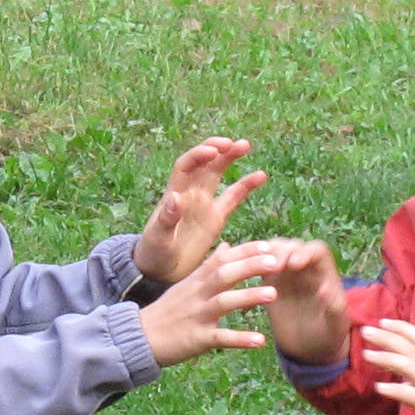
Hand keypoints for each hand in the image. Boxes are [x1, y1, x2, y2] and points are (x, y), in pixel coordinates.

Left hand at [133, 137, 268, 288]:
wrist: (161, 271)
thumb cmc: (153, 254)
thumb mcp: (158, 238)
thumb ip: (166, 219)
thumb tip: (174, 197)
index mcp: (174, 195)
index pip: (186, 166)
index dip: (199, 155)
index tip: (214, 152)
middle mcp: (190, 194)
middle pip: (204, 163)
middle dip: (218, 150)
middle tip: (234, 143)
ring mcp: (204, 204)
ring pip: (219, 174)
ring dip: (230, 158)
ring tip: (245, 145)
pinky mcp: (215, 218)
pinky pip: (233, 197)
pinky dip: (246, 185)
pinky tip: (261, 176)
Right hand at [136, 237, 290, 369]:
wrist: (139, 338)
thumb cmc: (167, 311)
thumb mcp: (187, 284)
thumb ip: (209, 265)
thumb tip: (228, 245)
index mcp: (196, 281)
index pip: (222, 259)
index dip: (245, 251)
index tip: (268, 245)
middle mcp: (197, 295)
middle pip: (224, 274)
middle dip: (249, 266)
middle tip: (276, 261)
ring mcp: (197, 316)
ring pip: (224, 302)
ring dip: (248, 297)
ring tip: (274, 294)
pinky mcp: (196, 339)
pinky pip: (221, 338)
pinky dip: (240, 339)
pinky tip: (261, 340)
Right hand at [257, 239, 350, 364]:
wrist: (311, 348)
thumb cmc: (327, 335)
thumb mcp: (336, 326)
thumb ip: (335, 309)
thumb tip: (326, 293)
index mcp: (324, 273)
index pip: (316, 251)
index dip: (304, 253)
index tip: (294, 264)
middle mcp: (305, 269)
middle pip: (292, 246)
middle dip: (281, 251)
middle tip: (271, 266)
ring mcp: (286, 274)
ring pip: (273, 253)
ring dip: (263, 256)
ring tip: (254, 269)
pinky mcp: (270, 283)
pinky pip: (259, 268)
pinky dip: (251, 266)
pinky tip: (241, 277)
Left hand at [360, 315, 414, 414]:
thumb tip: (407, 383)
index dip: (404, 329)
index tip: (385, 321)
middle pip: (412, 349)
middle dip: (388, 337)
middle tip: (366, 329)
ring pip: (410, 366)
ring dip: (386, 357)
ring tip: (365, 353)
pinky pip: (413, 396)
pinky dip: (396, 390)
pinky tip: (379, 387)